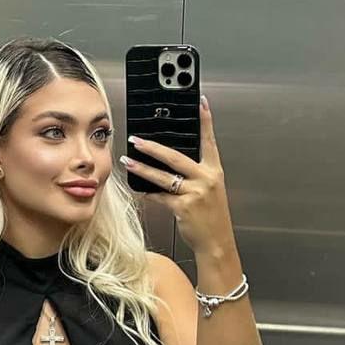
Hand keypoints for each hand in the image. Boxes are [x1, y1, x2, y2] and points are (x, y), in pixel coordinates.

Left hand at [119, 96, 235, 253]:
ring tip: (128, 161)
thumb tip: (171, 163)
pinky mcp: (183, 207)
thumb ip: (195, 175)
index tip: (200, 102)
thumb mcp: (210, 191)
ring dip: (142, 168)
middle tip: (137, 139)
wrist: (216, 243)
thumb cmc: (211, 217)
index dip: (205, 121)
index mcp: (214, 171)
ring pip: (163, 176)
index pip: (209, 141)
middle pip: (175, 157)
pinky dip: (149, 193)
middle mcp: (206, 179)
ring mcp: (195, 193)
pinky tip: (140, 189)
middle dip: (153, 147)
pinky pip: (160, 196)